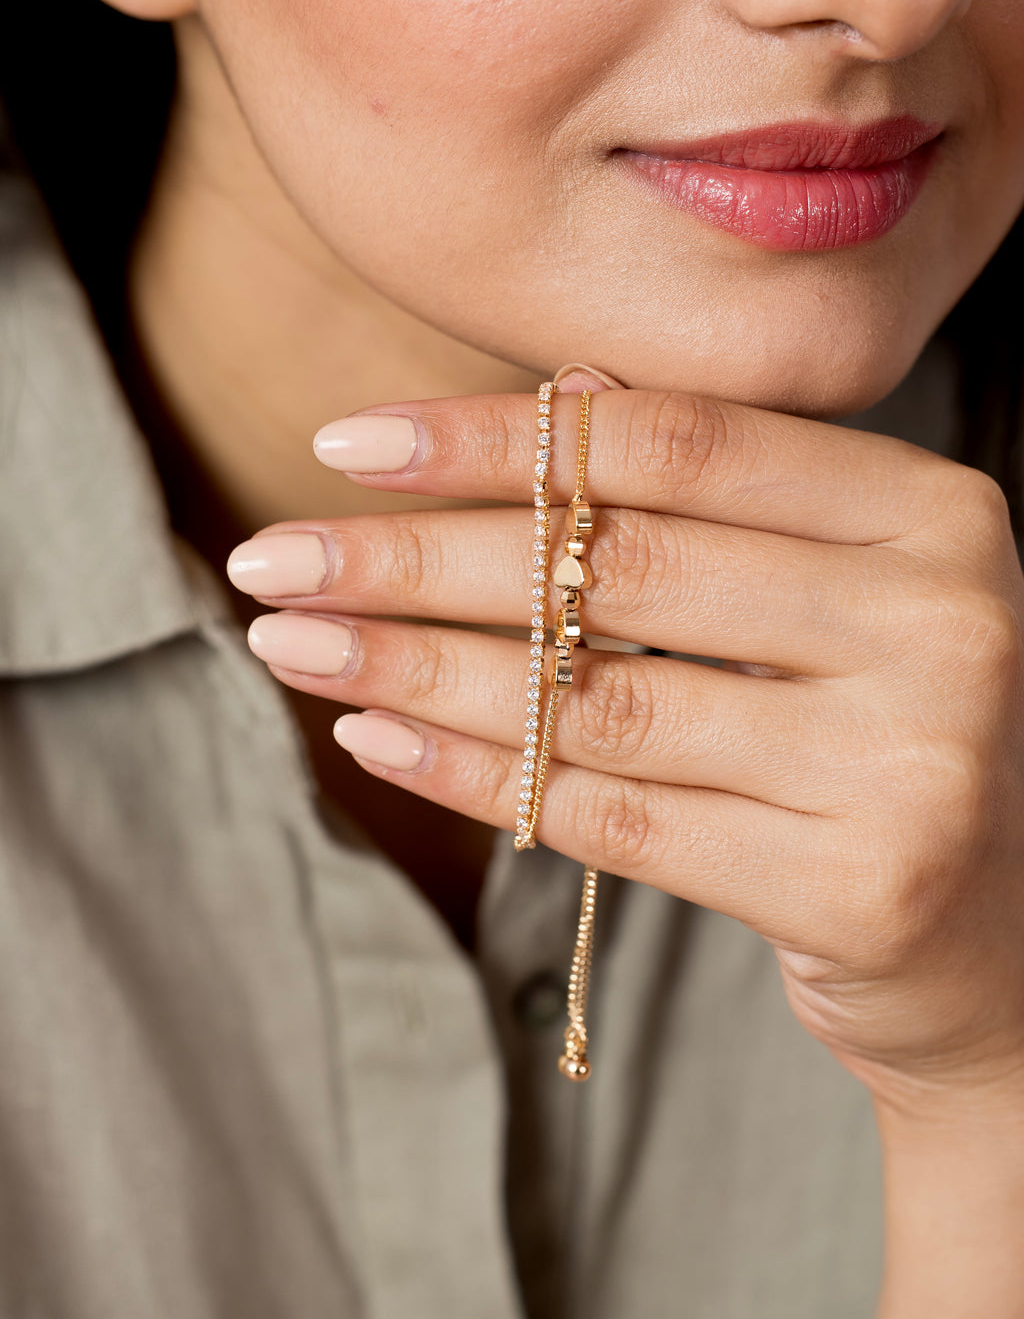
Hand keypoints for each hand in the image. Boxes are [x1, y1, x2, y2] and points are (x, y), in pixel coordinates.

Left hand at [227, 384, 1023, 1106]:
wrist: (998, 933)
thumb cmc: (875, 729)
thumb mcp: (829, 587)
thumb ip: (718, 490)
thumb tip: (561, 386)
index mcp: (930, 514)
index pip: (674, 442)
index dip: (494, 437)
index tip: (346, 443)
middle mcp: (943, 623)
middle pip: (618, 566)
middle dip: (419, 560)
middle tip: (278, 559)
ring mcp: (913, 760)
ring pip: (598, 698)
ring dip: (416, 670)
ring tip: (296, 646)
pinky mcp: (863, 885)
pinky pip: (617, 817)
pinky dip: (478, 775)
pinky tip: (377, 740)